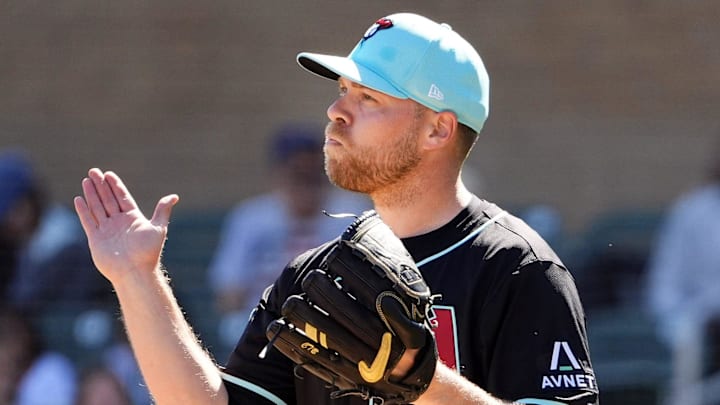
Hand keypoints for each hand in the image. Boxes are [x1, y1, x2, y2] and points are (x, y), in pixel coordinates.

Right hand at [74, 168, 177, 283]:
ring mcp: (107, 230)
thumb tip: (174, 196)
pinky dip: (83, 211)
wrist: (135, 272)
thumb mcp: (158, 228)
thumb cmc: (148, 252)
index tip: (109, 174)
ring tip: (86, 180)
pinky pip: (88, 222)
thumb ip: (162, 210)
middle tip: (94, 170)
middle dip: (101, 185)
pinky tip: (79, 199)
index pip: (122, 197)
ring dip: (91, 194)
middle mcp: (119, 222)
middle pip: (108, 199)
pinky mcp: (96, 239)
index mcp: (133, 218)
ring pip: (97, 208)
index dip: (115, 186)